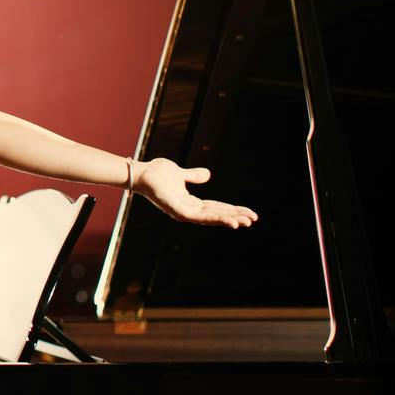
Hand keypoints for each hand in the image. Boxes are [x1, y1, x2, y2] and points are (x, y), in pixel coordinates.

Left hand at [131, 158, 257, 227]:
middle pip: (217, 215)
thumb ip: (194, 176)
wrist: (141, 172)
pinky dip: (215, 219)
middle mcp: (189, 211)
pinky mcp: (178, 211)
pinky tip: (229, 220)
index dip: (232, 210)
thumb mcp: (181, 173)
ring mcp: (183, 212)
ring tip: (245, 222)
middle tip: (253, 219)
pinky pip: (200, 217)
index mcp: (191, 203)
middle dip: (235, 217)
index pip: (216, 208)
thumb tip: (208, 174)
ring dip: (229, 220)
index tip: (249, 212)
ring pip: (211, 219)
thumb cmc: (157, 174)